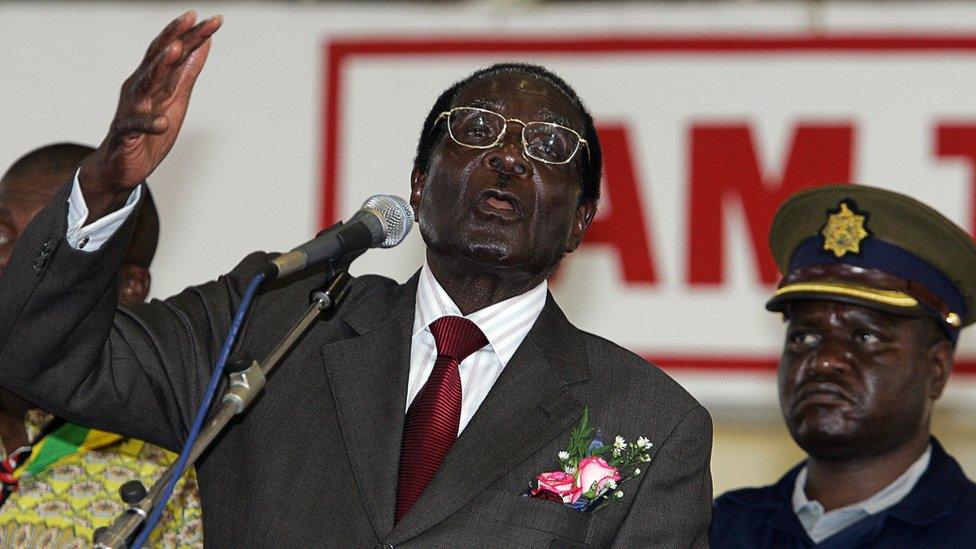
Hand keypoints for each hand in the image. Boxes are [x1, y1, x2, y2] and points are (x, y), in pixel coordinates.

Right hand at [79, 11, 221, 220]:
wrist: (121, 166)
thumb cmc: (149, 131)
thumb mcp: (175, 99)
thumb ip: (187, 73)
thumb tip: (204, 44)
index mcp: (151, 79)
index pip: (172, 51)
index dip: (191, 34)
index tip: (213, 19)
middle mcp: (139, 88)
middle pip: (158, 58)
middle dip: (177, 37)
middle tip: (193, 18)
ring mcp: (131, 109)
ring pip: (145, 83)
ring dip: (159, 66)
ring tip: (175, 50)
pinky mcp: (126, 133)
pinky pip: (136, 126)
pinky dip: (149, 123)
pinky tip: (162, 122)